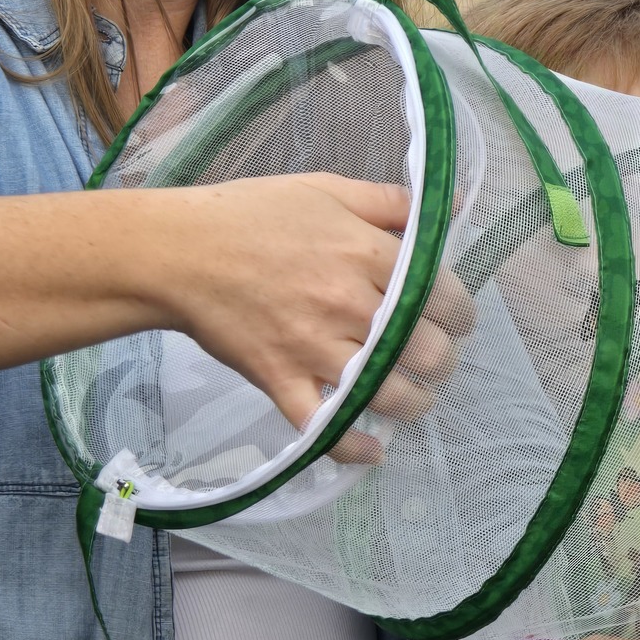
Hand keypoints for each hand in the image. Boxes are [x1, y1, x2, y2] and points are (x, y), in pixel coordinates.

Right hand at [155, 173, 473, 460]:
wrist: (177, 252)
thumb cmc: (253, 213)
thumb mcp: (328, 189)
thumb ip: (392, 201)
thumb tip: (454, 207)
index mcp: (366, 253)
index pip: (442, 295)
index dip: (461, 313)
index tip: (458, 320)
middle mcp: (349, 304)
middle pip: (427, 350)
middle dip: (443, 359)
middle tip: (435, 357)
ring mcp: (315, 348)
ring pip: (388, 393)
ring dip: (415, 403)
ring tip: (416, 398)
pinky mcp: (281, 381)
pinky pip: (326, 427)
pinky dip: (353, 446)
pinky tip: (373, 449)